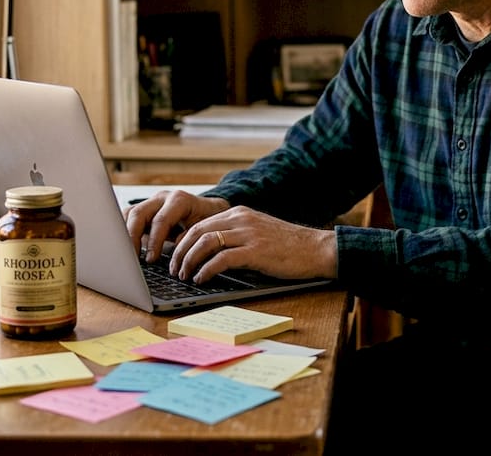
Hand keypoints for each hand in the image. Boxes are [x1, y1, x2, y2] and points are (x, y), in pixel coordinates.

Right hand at [124, 189, 229, 262]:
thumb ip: (191, 237)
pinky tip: (121, 247)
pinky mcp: (145, 211)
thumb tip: (177, 249)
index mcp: (179, 200)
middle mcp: (163, 198)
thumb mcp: (206, 229)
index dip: (154, 241)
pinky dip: (122, 231)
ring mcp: (152, 203)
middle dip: (132, 237)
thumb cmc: (210, 221)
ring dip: (124, 234)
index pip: (161, 220)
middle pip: (139, 214)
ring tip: (123, 255)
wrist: (211, 211)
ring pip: (129, 214)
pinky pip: (127, 218)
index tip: (151, 259)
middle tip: (131, 259)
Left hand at [169, 205, 337, 283]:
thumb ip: (236, 236)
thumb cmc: (288, 246)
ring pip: (205, 242)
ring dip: (189, 261)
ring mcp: (248, 234)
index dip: (183, 240)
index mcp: (239, 213)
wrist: (316, 249)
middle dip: (180, 251)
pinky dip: (207, 270)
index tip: (175, 256)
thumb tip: (209, 253)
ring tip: (184, 276)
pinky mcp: (256, 251)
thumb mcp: (258, 233)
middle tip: (174, 269)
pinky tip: (202, 279)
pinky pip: (222, 258)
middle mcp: (241, 219)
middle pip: (197, 231)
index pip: (200, 223)